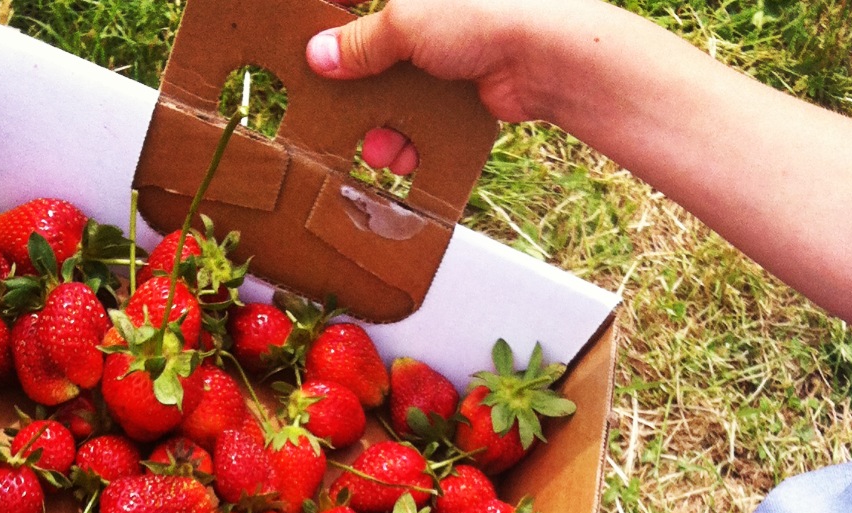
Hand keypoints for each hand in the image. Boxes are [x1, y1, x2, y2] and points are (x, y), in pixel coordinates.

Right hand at [306, 0, 597, 171]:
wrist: (544, 52)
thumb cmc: (481, 11)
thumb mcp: (404, 22)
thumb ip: (360, 43)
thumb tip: (317, 56)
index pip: (357, 1)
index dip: (330, 19)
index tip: (307, 47)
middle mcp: (430, 12)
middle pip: (376, 55)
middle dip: (356, 93)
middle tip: (336, 119)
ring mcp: (448, 51)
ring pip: (401, 92)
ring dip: (384, 126)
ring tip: (376, 154)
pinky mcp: (466, 87)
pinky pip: (429, 115)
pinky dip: (415, 137)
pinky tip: (404, 158)